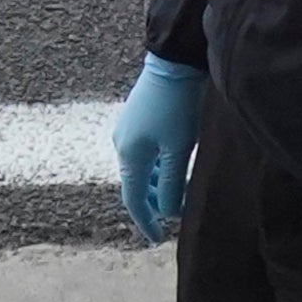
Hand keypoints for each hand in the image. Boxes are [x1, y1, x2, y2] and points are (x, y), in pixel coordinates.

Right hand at [112, 56, 203, 243]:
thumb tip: (166, 211)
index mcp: (129, 156)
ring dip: (155, 184)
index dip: (145, 221)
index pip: (133, 199)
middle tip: (171, 216)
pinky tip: (174, 164)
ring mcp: (127, 130)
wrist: (174, 63)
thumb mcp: (179, 150)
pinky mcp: (137, 118)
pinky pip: (143, 152)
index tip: (157, 238)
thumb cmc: (178, 107)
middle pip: (134, 184)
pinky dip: (156, 166)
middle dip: (151, 202)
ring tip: (177, 191)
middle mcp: (122, 145)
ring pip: (140, 168)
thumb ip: (171, 184)